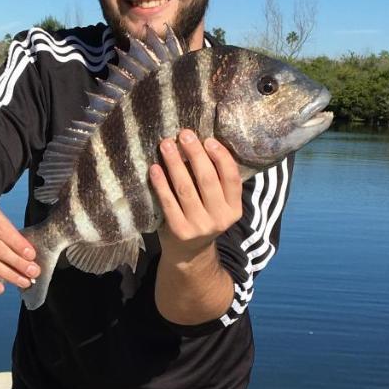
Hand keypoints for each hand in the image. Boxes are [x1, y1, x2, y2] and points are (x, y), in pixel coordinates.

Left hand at [150, 130, 242, 259]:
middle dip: (195, 153)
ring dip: (175, 163)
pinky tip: (155, 168)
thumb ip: (216, 182)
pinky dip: (160, 184)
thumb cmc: (202, 218)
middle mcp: (220, 218)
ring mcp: (199, 226)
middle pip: (207, 179)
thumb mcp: (218, 205)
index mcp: (234, 209)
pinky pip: (168, 202)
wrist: (188, 253)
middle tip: (184, 134)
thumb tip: (200, 144)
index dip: (221, 157)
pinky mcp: (179, 231)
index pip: (232, 177)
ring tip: (166, 145)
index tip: (208, 140)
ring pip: (186, 188)